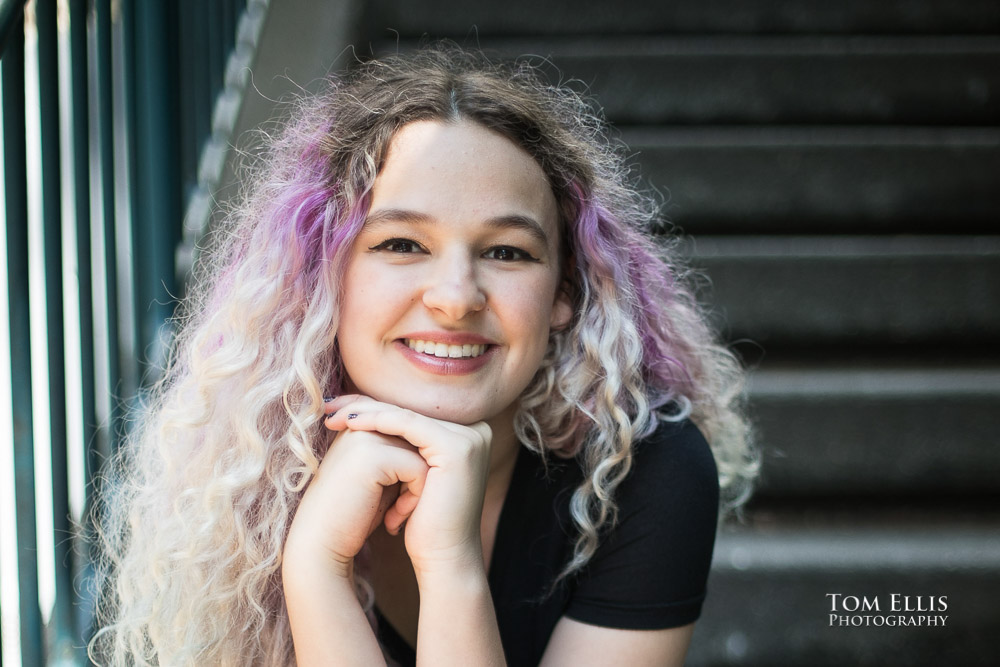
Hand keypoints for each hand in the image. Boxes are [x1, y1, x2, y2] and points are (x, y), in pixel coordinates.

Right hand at [284, 405, 428, 577]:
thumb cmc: (350, 517)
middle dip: (416, 476)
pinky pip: (419, 469)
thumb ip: (399, 455)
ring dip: (417, 489)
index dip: (409, 470)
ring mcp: (365, 438)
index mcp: (357, 426)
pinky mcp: (373, 456)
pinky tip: (393, 521)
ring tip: (397, 515)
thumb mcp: (378, 479)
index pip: (405, 435)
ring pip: (422, 454)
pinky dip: (413, 498)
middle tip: (399, 511)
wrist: (319, 546)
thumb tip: (433, 445)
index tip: (395, 502)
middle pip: (416, 442)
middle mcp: (360, 425)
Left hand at [324, 394, 492, 576]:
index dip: (373, 407)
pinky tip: (351, 424)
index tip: (337, 408)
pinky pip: (407, 426)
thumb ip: (399, 443)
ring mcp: (469, 437)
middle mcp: (475, 431)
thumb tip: (360, 412)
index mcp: (467, 434)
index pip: (411, 412)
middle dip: (365, 407)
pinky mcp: (457, 446)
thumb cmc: (422, 523)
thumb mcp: (409, 475)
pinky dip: (376, 422)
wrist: (442, 558)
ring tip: (332, 416)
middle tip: (329, 406)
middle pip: (408, 411)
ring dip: (365, 413)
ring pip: (405, 415)